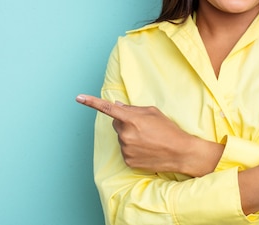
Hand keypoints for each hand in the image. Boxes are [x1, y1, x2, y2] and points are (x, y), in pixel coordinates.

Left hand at [75, 95, 222, 175]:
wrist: (180, 152)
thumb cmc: (168, 129)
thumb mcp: (153, 113)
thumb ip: (132, 109)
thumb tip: (116, 106)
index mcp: (131, 119)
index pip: (107, 108)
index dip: (91, 102)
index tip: (78, 97)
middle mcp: (125, 135)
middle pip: (116, 123)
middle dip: (125, 122)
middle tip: (143, 126)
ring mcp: (126, 149)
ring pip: (121, 138)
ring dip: (130, 136)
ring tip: (148, 139)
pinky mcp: (128, 161)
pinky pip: (125, 150)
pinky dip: (133, 148)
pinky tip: (146, 149)